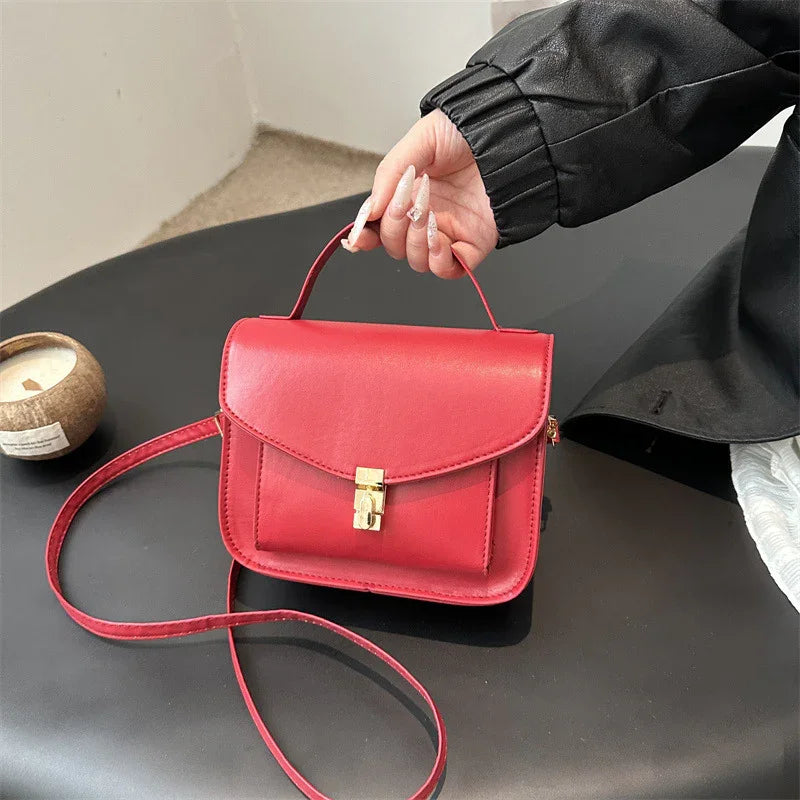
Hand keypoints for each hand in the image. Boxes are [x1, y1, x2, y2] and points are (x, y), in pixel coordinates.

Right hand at [342, 109, 497, 278]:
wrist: (508, 132)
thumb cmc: (468, 131)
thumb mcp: (418, 142)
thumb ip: (388, 176)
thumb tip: (368, 212)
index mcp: (410, 193)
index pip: (380, 225)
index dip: (366, 235)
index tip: (357, 237)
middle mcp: (427, 216)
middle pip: (395, 246)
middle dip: (394, 228)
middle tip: (406, 202)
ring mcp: (450, 232)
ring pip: (417, 261)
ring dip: (414, 243)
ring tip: (426, 214)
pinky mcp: (473, 244)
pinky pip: (448, 270)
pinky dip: (438, 261)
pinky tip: (438, 238)